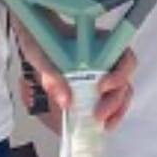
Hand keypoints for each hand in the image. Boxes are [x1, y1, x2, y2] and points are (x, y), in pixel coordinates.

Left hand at [11, 16, 135, 129]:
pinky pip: (111, 98)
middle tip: (98, 114)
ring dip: (115, 109)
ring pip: (122, 90)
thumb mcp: (39, 52)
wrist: (32, 32)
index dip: (120, 74)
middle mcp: (106, 55)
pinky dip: (111, 112)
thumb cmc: (37, 37)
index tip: (102, 87)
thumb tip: (66, 102)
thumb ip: (51, 73)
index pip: (124, 57)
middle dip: (115, 99)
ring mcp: (103, 69)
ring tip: (102, 123)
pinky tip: (102, 124)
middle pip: (125, 78)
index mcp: (98, 42)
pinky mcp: (95, 83)